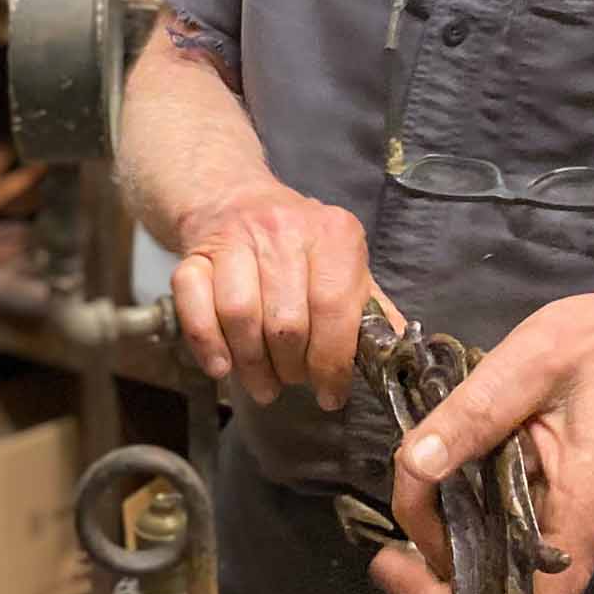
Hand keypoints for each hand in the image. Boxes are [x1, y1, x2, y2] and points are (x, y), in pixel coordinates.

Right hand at [170, 182, 373, 409]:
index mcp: (333, 233)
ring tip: (264, 383)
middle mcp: (283, 228)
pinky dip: (207, 343)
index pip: (334, 308)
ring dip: (251, 364)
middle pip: (286, 321)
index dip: (332, 362)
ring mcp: (234, 238)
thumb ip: (370, 307)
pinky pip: (194, 305)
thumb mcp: (344, 264)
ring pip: (240, 316)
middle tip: (294, 382)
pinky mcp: (194, 253)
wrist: (236, 200)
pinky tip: (223, 367)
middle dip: (292, 368)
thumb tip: (399, 352)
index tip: (331, 394)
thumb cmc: (299, 246)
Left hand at [369, 282, 593, 593]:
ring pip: (503, 590)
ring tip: (397, 544)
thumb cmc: (593, 346)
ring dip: (446, 577)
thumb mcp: (527, 363)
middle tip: (388, 558)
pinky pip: (505, 557)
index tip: (409, 573)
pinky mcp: (551, 515)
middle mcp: (576, 538)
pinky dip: (464, 551)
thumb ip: (471, 414)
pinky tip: (430, 520)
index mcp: (580, 510)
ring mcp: (565, 530)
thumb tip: (414, 466)